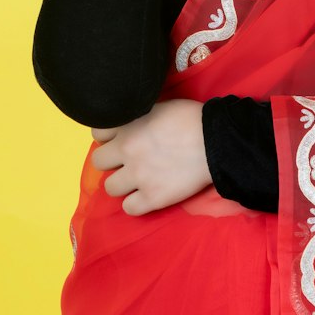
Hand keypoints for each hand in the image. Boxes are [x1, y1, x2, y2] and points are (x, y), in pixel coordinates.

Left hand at [90, 99, 213, 215]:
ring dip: (122, 184)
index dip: (109, 137)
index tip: (121, 140)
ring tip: (138, 180)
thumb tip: (130, 122)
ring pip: (110, 188)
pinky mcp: (152, 198)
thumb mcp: (159, 105)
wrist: (216, 141)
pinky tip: (147, 195)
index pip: (98, 134)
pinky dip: (136, 203)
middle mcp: (127, 151)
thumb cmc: (191, 118)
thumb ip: (138, 116)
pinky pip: (129, 208)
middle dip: (112, 161)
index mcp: (127, 126)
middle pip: (99, 162)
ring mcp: (138, 176)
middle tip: (129, 161)